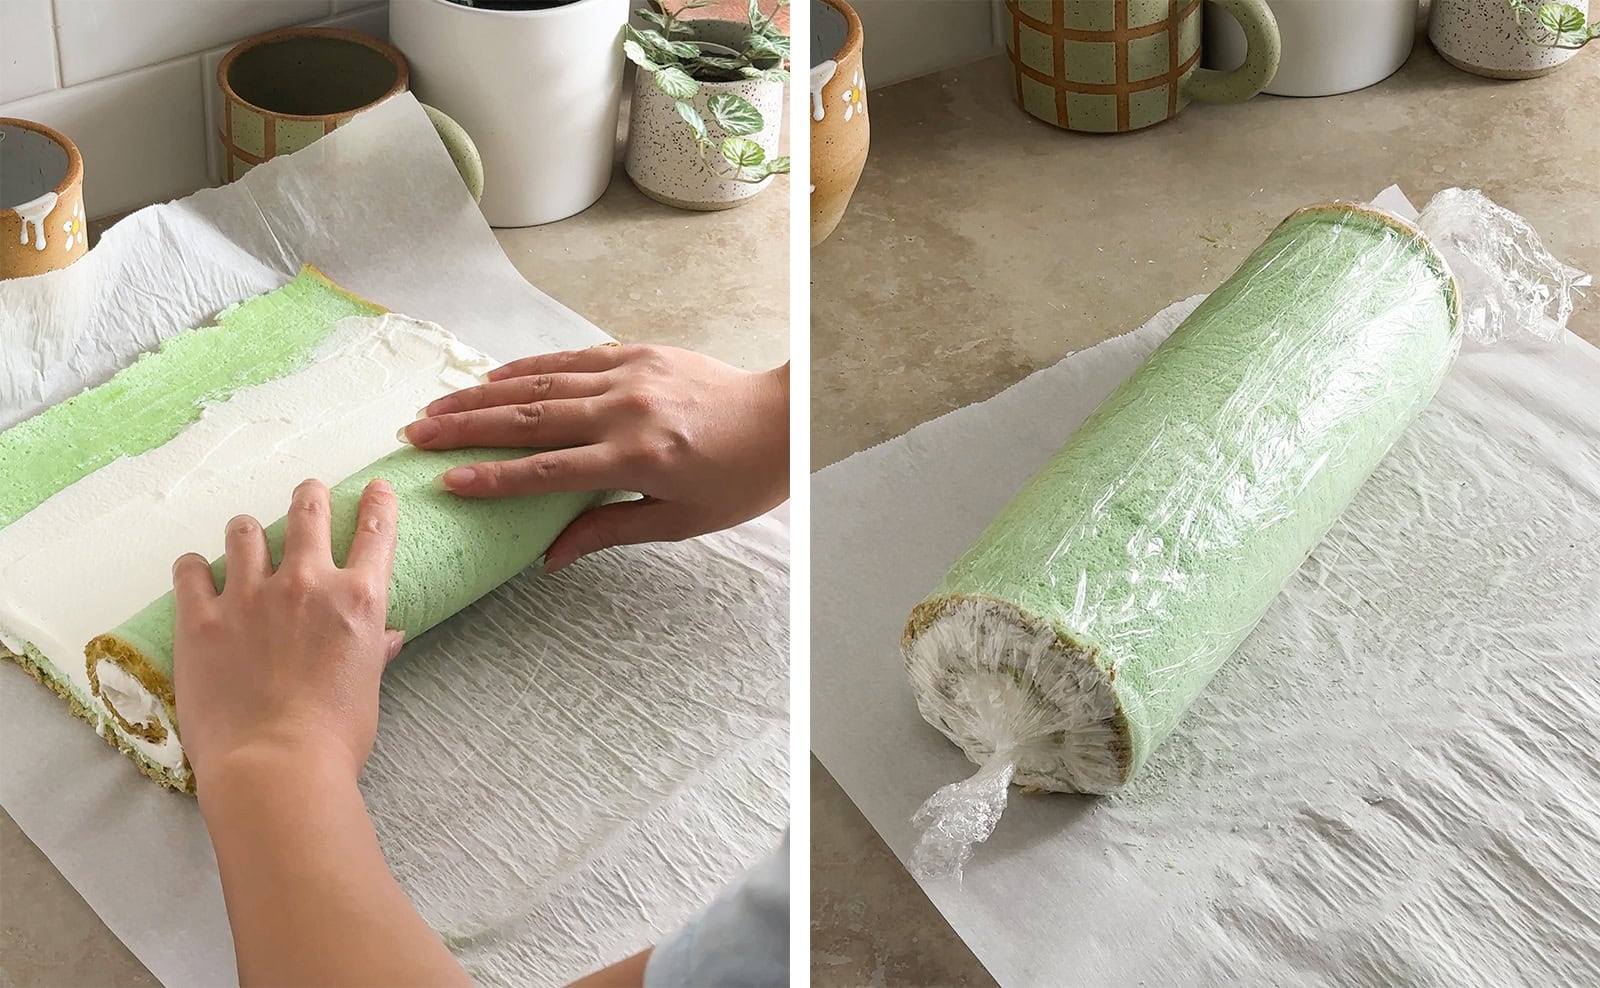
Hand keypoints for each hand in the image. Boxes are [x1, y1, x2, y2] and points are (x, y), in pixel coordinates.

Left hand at [172, 478, 402, 788]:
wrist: (275, 767)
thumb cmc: (334, 737)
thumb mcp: (368, 689)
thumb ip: (374, 652)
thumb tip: (389, 638)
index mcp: (358, 599)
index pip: (376, 531)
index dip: (378, 503)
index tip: (375, 490)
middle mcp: (307, 583)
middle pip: (308, 512)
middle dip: (310, 496)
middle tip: (309, 493)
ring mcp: (249, 596)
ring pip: (245, 531)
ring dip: (248, 530)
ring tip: (246, 536)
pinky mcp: (201, 619)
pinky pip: (191, 570)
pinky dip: (195, 567)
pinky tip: (196, 571)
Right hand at [401, 343, 788, 571]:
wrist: (783, 421)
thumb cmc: (738, 481)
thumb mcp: (678, 521)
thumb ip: (607, 531)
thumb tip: (548, 558)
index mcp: (638, 459)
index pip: (548, 471)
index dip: (494, 479)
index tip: (448, 482)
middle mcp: (628, 411)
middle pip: (531, 418)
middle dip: (467, 427)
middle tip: (416, 433)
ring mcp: (632, 376)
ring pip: (543, 382)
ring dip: (484, 394)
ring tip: (437, 405)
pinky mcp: (640, 353)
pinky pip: (573, 358)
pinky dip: (529, 367)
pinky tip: (493, 377)